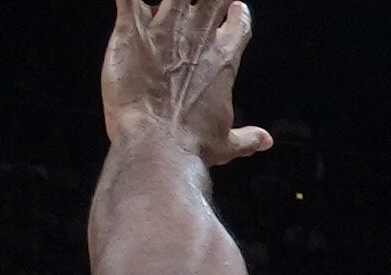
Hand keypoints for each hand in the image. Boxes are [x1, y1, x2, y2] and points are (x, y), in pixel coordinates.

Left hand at [104, 0, 270, 165]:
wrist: (157, 141)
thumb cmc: (192, 143)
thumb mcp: (227, 144)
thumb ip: (247, 138)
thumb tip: (265, 140)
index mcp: (223, 60)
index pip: (238, 23)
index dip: (237, 14)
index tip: (235, 9)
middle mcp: (197, 38)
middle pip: (208, 0)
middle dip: (207, 1)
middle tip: (202, 5)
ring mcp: (163, 29)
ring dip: (173, 0)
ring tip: (170, 5)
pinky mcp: (131, 30)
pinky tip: (125, 1)